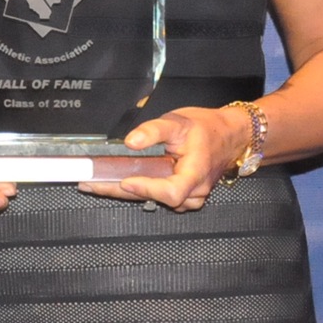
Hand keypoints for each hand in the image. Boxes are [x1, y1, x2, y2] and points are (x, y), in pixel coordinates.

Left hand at [78, 105, 250, 211]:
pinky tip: (117, 184)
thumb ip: (154, 131)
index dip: (147, 189)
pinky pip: (158, 198)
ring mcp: (189, 197)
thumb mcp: (179, 122)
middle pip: (155, 200)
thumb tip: (131, 141)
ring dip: (125, 193)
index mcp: (195, 173)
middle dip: (120, 192)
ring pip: (154, 201)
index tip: (125, 180)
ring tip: (97, 183)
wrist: (230, 136)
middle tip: (91, 184)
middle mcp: (194, 191)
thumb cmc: (207, 129)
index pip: (171, 191)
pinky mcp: (183, 196)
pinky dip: (138, 191)